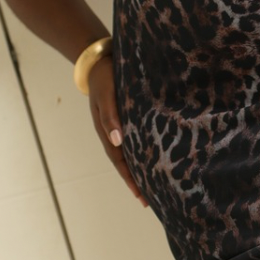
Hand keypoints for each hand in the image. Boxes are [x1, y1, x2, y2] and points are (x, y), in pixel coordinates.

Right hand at [87, 57, 147, 206]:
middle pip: (127, 162)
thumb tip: (117, 140)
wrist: (102, 59)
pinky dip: (146, 150)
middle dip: (138, 181)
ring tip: (158, 185)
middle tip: (153, 200)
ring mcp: (123, 125)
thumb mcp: (105, 95)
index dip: (130, 180)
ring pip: (133, 152)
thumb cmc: (104, 77)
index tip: (141, 197)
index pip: (120, 161)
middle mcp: (116, 132)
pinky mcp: (131, 116)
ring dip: (143, 168)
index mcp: (108, 131)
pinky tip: (157, 156)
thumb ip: (110, 116)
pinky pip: (139, 139)